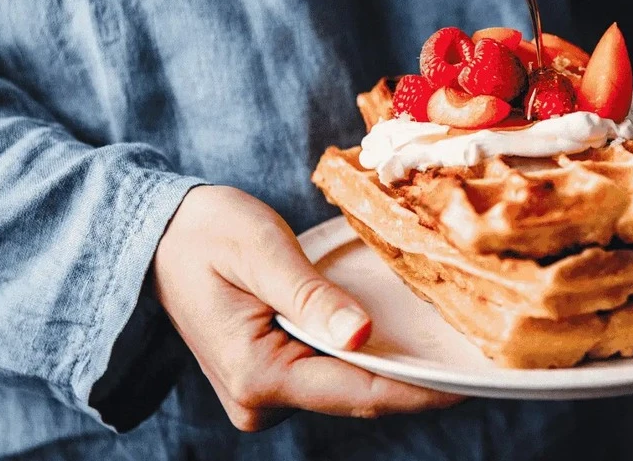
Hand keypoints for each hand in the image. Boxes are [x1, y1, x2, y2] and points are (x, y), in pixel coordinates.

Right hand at [153, 185, 462, 430]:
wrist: (158, 236)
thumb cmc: (205, 233)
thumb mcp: (260, 250)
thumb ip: (310, 295)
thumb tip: (360, 334)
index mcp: (257, 373)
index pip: (357, 392)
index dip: (417, 390)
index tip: (469, 383)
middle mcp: (259, 399)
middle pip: (357, 398)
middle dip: (414, 382)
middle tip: (475, 361)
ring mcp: (263, 395)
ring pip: (347, 390)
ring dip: (393, 370)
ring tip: (451, 349)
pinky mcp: (270, 379)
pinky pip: (331, 376)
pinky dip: (367, 360)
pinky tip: (404, 341)